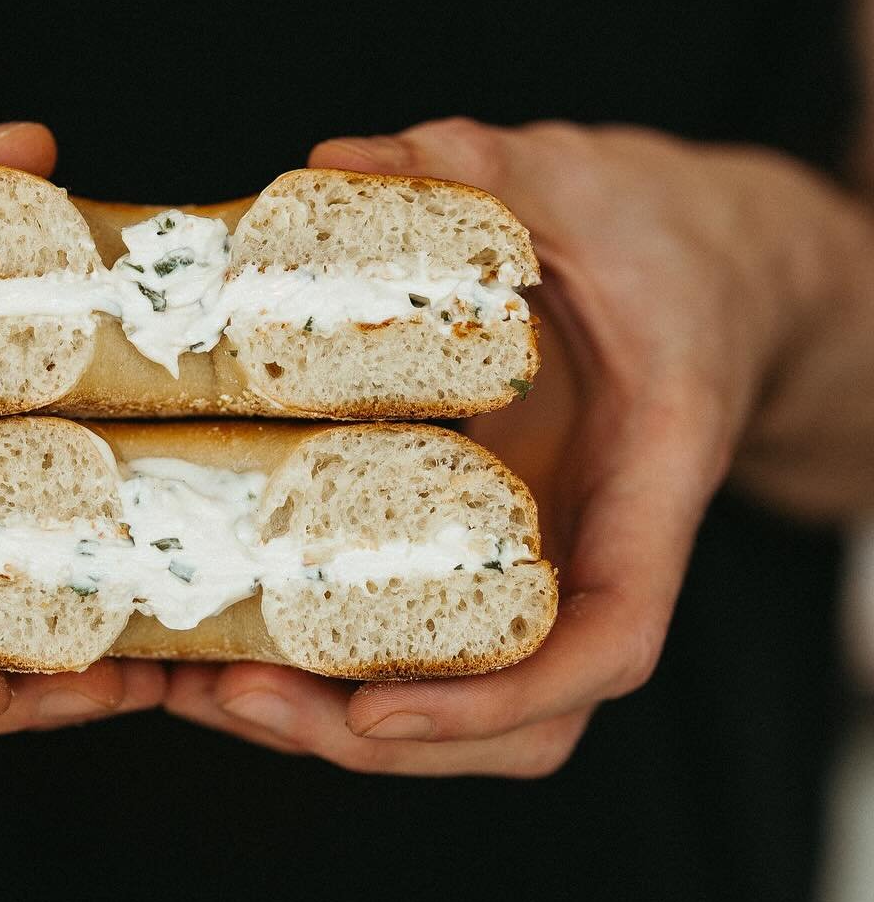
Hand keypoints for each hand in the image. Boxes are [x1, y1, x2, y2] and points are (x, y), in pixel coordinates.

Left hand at [165, 117, 873, 775]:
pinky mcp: (478, 552)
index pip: (610, 637)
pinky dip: (325, 662)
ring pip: (461, 704)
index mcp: (651, 484)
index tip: (375, 710)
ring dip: (332, 723)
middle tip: (232, 698)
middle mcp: (594, 553)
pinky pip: (414, 641)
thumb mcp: (580, 180)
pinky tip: (221, 639)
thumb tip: (337, 166)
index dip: (494, 696)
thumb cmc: (665, 236)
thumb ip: (478, 167)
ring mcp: (535, 565)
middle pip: (517, 719)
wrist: (702, 269)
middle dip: (373, 734)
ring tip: (200, 691)